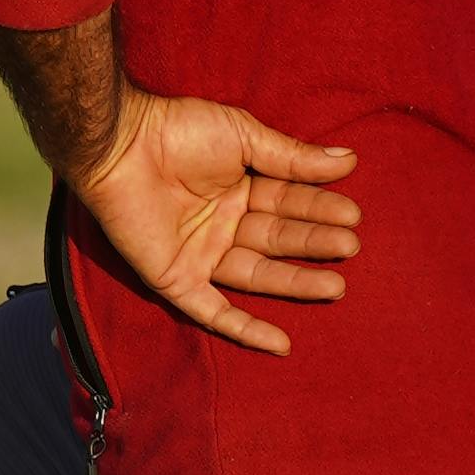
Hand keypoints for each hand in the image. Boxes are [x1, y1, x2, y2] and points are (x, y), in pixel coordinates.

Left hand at [70, 85, 358, 355]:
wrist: (122, 143)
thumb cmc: (180, 129)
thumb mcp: (243, 137)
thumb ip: (292, 157)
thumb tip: (349, 161)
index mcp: (239, 187)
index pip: (288, 202)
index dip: (319, 208)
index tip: (353, 213)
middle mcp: (223, 223)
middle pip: (278, 239)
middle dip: (314, 243)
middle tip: (351, 246)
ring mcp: (200, 254)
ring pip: (257, 275)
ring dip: (296, 283)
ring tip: (336, 286)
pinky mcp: (175, 280)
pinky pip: (213, 312)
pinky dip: (245, 330)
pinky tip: (281, 345)